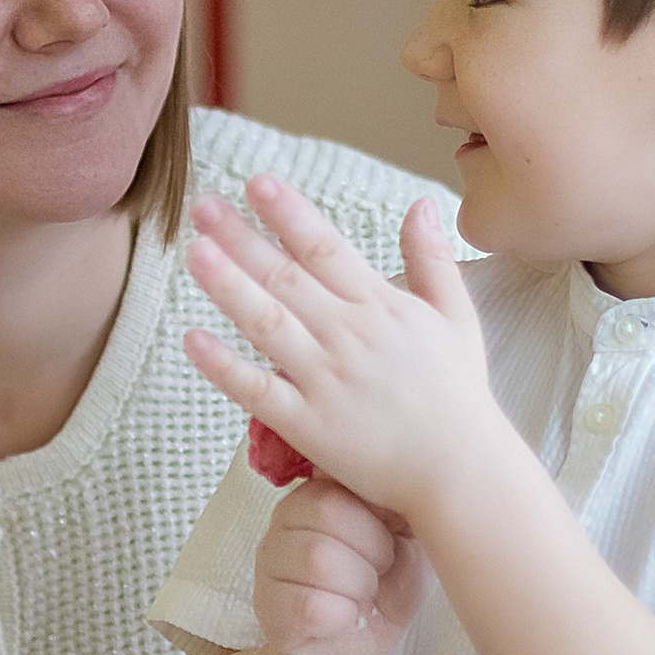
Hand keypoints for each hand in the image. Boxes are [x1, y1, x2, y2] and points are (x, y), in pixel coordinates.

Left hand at [185, 180, 496, 532]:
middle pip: (285, 276)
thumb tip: (422, 203)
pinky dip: (224, 367)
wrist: (462, 471)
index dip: (288, 213)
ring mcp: (326, 381)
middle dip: (241, 237)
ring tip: (194, 252)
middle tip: (202, 205)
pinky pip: (258, 391)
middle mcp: (349, 336)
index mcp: (381, 306)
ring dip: (228, 286)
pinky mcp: (309, 426)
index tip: (256, 182)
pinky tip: (192, 341)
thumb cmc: (458, 395)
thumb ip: (432, 260)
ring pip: (267, 323)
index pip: (325, 248)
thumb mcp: (456, 317)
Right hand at [254, 475, 427, 654]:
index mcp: (320, 490)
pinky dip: (342, 616)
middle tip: (378, 571)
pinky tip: (344, 619)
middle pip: (328, 510)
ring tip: (361, 596)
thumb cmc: (387, 588)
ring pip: (317, 558)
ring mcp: (270, 563)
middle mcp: (285, 519)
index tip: (392, 535)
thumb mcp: (411, 538)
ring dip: (358, 586)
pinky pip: (309, 605)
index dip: (381, 513)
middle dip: (373, 550)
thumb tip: (404, 475)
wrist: (362, 649)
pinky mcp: (268, 609)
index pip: (343, 473)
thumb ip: (405, 502)